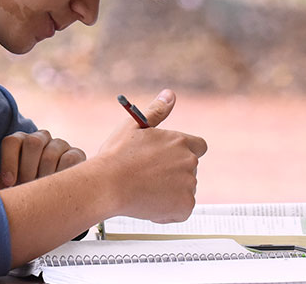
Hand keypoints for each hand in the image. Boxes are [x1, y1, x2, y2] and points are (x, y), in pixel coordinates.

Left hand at [0, 130, 86, 191]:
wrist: (49, 202)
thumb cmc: (20, 192)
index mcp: (19, 143)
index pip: (12, 141)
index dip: (8, 161)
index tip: (8, 182)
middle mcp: (39, 139)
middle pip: (33, 142)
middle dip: (27, 169)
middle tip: (26, 187)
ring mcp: (59, 144)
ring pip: (51, 151)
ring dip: (44, 174)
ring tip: (40, 190)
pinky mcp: (76, 154)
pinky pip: (70, 158)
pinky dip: (62, 173)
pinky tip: (56, 186)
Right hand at [96, 89, 207, 222]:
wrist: (107, 185)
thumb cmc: (117, 156)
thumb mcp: (135, 126)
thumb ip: (157, 111)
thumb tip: (170, 95)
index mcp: (180, 141)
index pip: (199, 147)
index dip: (184, 154)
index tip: (169, 160)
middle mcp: (189, 161)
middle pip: (189, 170)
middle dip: (174, 174)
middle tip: (148, 178)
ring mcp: (189, 184)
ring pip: (184, 190)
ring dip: (170, 192)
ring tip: (145, 190)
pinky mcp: (185, 205)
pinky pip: (182, 209)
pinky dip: (169, 211)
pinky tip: (149, 204)